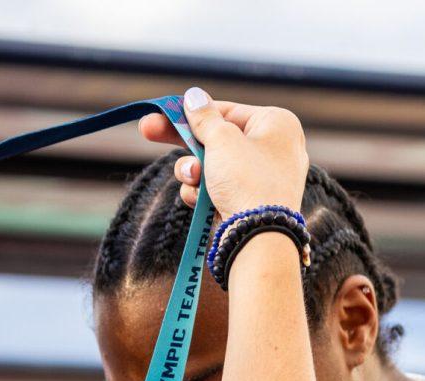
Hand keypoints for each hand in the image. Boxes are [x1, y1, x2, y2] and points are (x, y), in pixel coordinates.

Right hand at [139, 88, 307, 216]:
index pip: (226, 111)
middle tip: (147, 131)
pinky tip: (200, 200)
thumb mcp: (221, 140)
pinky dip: (204, 193)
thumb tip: (194, 95)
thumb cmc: (246, 181)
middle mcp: (274, 149)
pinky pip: (219, 190)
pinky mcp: (249, 205)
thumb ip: (203, 117)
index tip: (162, 113)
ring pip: (214, 166)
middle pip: (217, 138)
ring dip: (193, 171)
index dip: (192, 113)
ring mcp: (262, 180)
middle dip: (185, 144)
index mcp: (277, 124)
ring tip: (192, 178)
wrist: (260, 239)